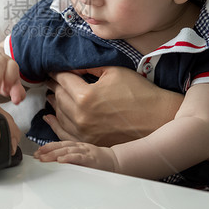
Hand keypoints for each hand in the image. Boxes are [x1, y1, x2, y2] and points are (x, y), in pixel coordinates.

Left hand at [34, 141, 117, 172]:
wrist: (114, 160)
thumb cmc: (96, 160)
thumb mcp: (81, 155)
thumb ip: (70, 156)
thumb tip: (56, 160)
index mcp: (76, 145)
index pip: (59, 144)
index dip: (47, 147)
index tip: (37, 152)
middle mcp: (79, 146)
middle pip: (61, 147)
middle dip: (47, 151)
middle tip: (37, 156)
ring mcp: (85, 152)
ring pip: (67, 151)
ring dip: (54, 154)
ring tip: (44, 158)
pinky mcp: (91, 159)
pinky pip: (78, 157)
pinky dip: (69, 158)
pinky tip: (61, 160)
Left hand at [45, 66, 181, 145]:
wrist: (158, 119)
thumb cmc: (139, 93)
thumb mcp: (113, 71)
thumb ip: (89, 66)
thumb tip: (71, 66)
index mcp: (86, 96)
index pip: (62, 80)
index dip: (56, 72)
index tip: (53, 68)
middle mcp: (81, 116)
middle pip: (58, 96)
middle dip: (54, 85)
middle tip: (51, 79)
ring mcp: (83, 132)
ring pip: (59, 114)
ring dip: (53, 102)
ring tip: (50, 94)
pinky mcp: (89, 142)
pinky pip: (64, 133)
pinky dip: (55, 124)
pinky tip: (50, 116)